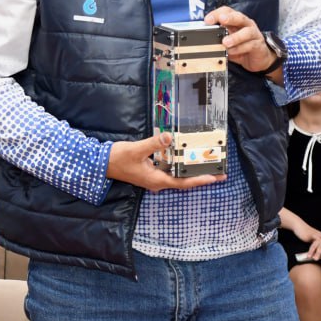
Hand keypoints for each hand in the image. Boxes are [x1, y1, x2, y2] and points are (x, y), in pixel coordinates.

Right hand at [106, 133, 225, 191]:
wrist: (102, 164)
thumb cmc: (118, 159)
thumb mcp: (136, 150)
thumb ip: (154, 144)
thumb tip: (170, 138)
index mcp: (157, 180)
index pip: (183, 182)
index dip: (200, 180)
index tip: (215, 178)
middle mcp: (158, 182)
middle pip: (184, 181)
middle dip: (200, 176)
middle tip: (218, 172)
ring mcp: (154, 178)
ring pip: (178, 176)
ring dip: (191, 171)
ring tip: (206, 164)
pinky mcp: (151, 173)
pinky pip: (170, 171)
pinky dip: (180, 166)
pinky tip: (185, 158)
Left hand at [204, 6, 278, 74]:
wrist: (259, 58)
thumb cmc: (242, 47)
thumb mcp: (228, 41)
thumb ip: (219, 38)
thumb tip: (204, 38)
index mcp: (237, 21)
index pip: (227, 11)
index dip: (217, 13)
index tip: (207, 20)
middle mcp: (246, 24)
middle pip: (239, 17)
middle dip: (230, 18)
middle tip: (221, 20)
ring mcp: (254, 34)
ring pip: (247, 32)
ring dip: (235, 37)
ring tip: (225, 42)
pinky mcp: (258, 45)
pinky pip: (250, 45)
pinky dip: (240, 48)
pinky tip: (232, 51)